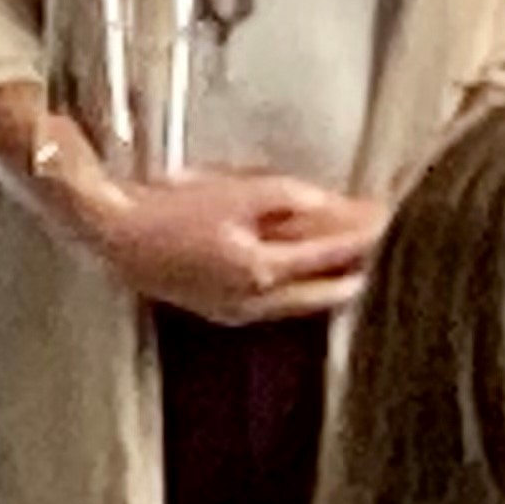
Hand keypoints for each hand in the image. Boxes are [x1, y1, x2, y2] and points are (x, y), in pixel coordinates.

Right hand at [65, 167, 384, 323]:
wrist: (114, 236)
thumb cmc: (171, 208)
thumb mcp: (236, 192)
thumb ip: (289, 199)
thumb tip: (334, 207)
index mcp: (262, 271)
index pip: (331, 254)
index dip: (365, 232)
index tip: (390, 214)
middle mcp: (257, 302)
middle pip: (328, 292)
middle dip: (360, 266)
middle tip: (387, 241)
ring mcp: (240, 312)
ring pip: (306, 302)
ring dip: (334, 280)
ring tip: (361, 256)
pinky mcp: (224, 310)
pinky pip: (280, 303)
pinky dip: (303, 286)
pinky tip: (310, 270)